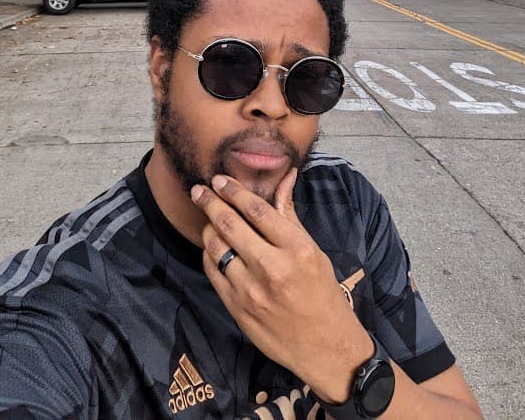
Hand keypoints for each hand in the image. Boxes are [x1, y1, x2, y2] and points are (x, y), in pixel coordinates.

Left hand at [191, 170, 372, 403]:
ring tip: (208, 218)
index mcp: (296, 250)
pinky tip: (212, 246)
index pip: (257, 210)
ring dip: (208, 227)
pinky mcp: (237, 308)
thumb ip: (290, 214)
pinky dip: (209, 254)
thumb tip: (286, 176)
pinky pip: (213, 272)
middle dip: (210, 202)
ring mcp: (251, 291)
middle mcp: (272, 268)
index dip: (234, 191)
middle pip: (230, 224)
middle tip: (200, 190)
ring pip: (216, 247)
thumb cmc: (322, 294)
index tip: (220, 179)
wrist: (325, 347)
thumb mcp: (313, 251)